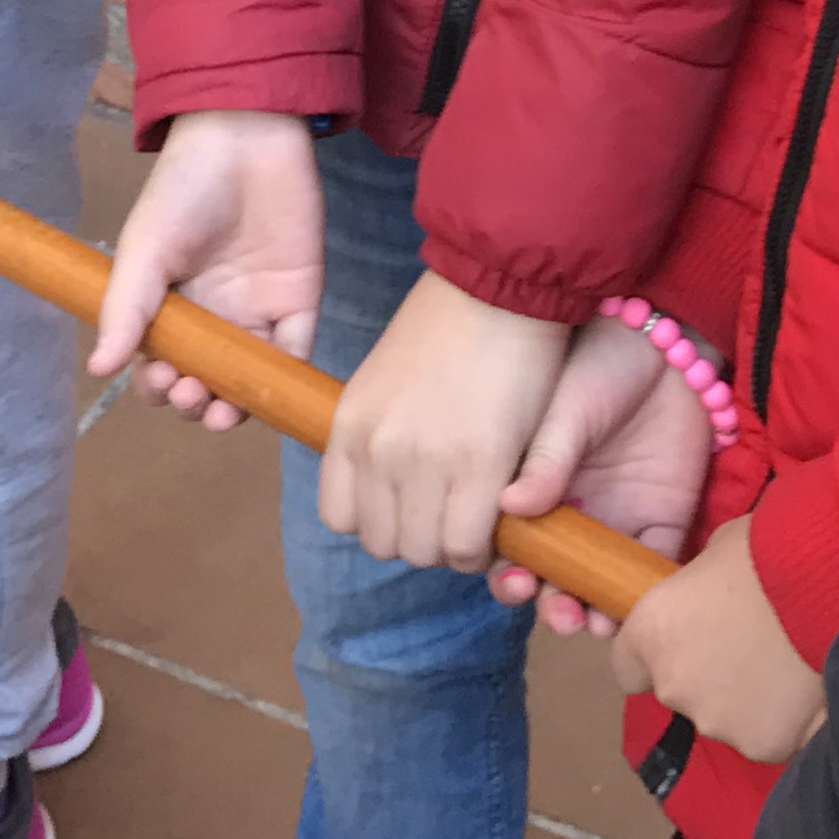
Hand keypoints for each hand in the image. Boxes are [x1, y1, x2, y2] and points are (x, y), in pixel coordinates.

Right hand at [88, 109, 323, 426]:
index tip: (158, 382)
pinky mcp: (298, 303)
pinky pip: (293, 354)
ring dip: (232, 405)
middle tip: (189, 393)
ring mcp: (255, 313)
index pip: (160, 365)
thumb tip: (98, 370)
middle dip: (192, 403)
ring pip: (245, 380)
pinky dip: (282, 381)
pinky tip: (265, 390)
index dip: (156, 386)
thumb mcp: (143, 249)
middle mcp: (212, 318)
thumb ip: (126, 309)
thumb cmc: (184, 190)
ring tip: (219, 410)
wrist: (247, 140)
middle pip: (203, 382)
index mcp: (170, 306)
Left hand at [321, 271, 573, 572]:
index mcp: (348, 427)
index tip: (413, 505)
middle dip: (421, 536)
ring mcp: (424, 462)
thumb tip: (389, 484)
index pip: (339, 518)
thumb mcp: (383, 380)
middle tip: (454, 510)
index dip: (381, 520)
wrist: (499, 287)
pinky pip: (466, 545)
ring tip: (479, 511)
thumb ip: (378, 432)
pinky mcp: (478, 466)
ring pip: (425, 552)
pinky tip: (498, 510)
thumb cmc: (450, 325)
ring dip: (452, 545)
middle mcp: (376, 450)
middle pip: (384, 543)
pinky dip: (482, 544)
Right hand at [488, 316, 715, 636]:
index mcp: (537, 490)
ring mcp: (619, 522)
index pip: (515, 547)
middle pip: (557, 576)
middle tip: (559, 614)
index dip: (510, 574)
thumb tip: (509, 509)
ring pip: (602, 583)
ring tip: (593, 622)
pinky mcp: (664, 521)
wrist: (664, 345)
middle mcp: (574, 516)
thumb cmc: (597, 367)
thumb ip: (544, 459)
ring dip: (595, 609)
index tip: (514, 583)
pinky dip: (645, 595)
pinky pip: (655, 569)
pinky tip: (638, 608)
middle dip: (553, 604)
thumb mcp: (562, 409)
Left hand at [610, 515, 825, 763]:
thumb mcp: (723, 547)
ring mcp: (718, 723)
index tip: (686, 637)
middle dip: (706, 672)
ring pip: (722, 715)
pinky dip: (781, 719)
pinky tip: (808, 688)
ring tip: (786, 665)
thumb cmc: (776, 552)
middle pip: (678, 690)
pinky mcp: (764, 748)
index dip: (655, 653)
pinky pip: (764, 734)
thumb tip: (709, 591)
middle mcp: (673, 686)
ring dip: (743, 697)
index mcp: (652, 633)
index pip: (626, 666)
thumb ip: (700, 580)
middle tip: (750, 644)